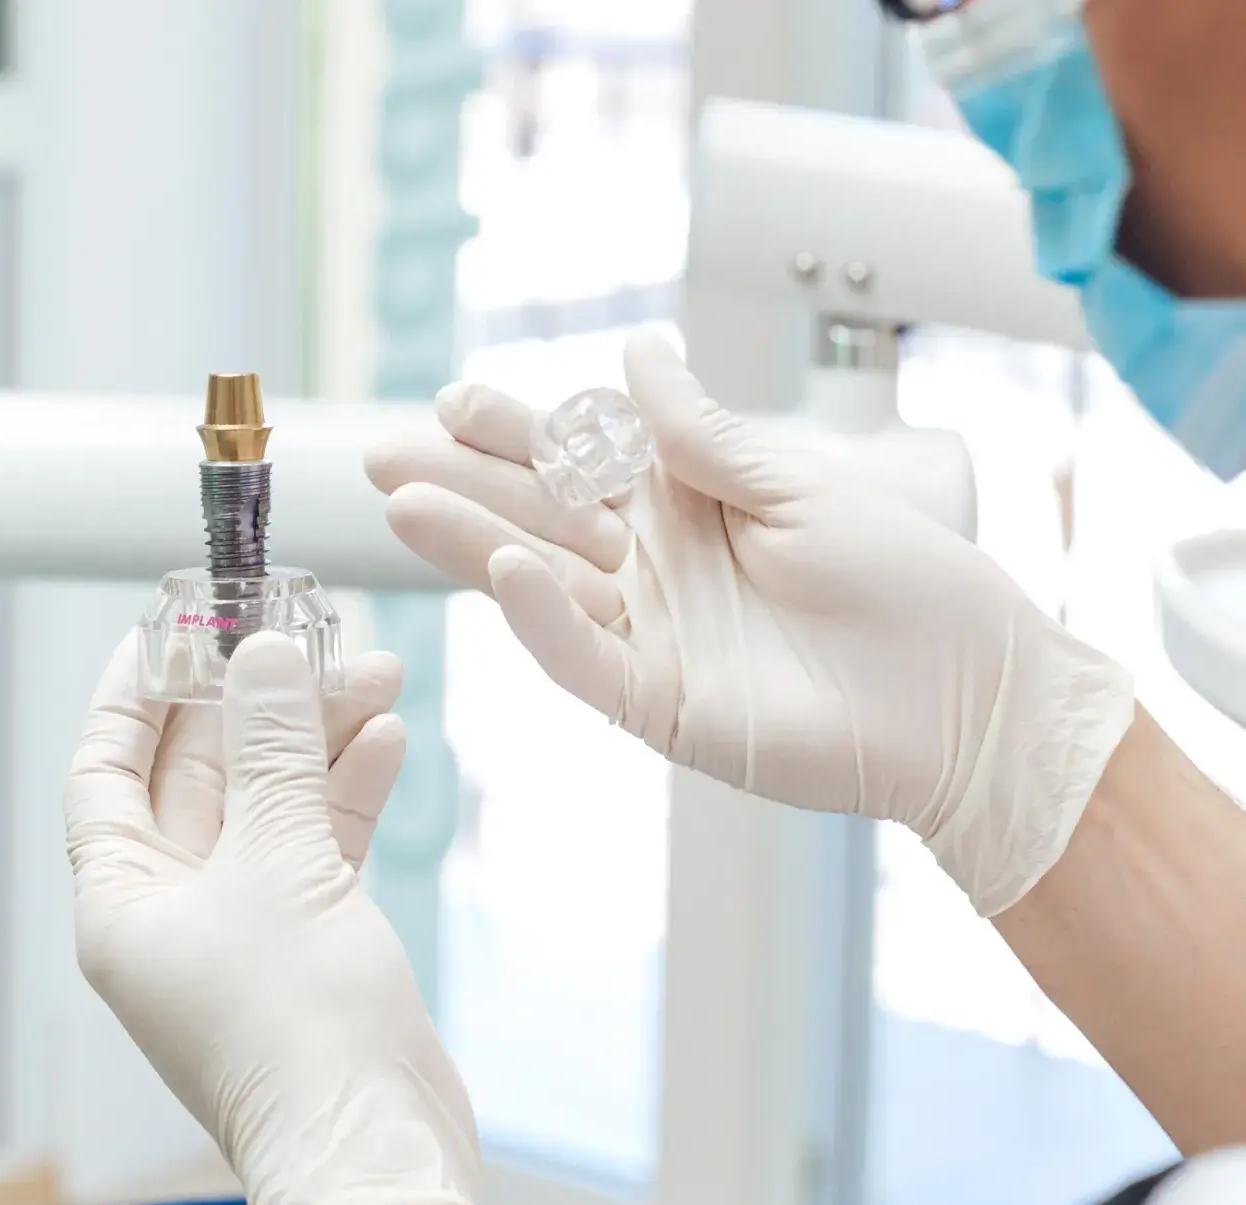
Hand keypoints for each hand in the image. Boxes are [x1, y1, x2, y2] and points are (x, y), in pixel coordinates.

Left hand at [65, 633, 506, 1204]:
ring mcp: (244, 932)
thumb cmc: (298, 1025)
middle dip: (252, 702)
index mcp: (123, 902)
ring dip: (315, 739)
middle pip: (199, 778)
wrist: (376, 1148)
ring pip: (270, 806)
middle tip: (301, 630)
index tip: (175, 622)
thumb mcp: (277, 863)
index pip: (107, 770)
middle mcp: (172, 914)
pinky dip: (348, 794)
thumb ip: (272, 750)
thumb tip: (265, 655)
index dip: (137, 692)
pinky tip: (386, 738)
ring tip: (370, 670)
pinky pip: (318, 847)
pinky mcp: (310, 946)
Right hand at [367, 329, 1135, 916]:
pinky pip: (587, 659)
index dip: (517, 430)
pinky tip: (507, 573)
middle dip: (462, 484)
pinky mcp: (662, 705)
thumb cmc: (903, 583)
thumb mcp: (797, 485)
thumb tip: (634, 355)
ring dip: (474, 544)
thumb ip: (703, 436)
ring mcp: (653, 639)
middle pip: (539, 518)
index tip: (455, 400)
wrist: (964, 695)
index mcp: (689, 506)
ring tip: (404, 503)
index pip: (581, 460)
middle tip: (383, 456)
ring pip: (543, 586)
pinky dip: (544, 620)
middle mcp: (657, 571)